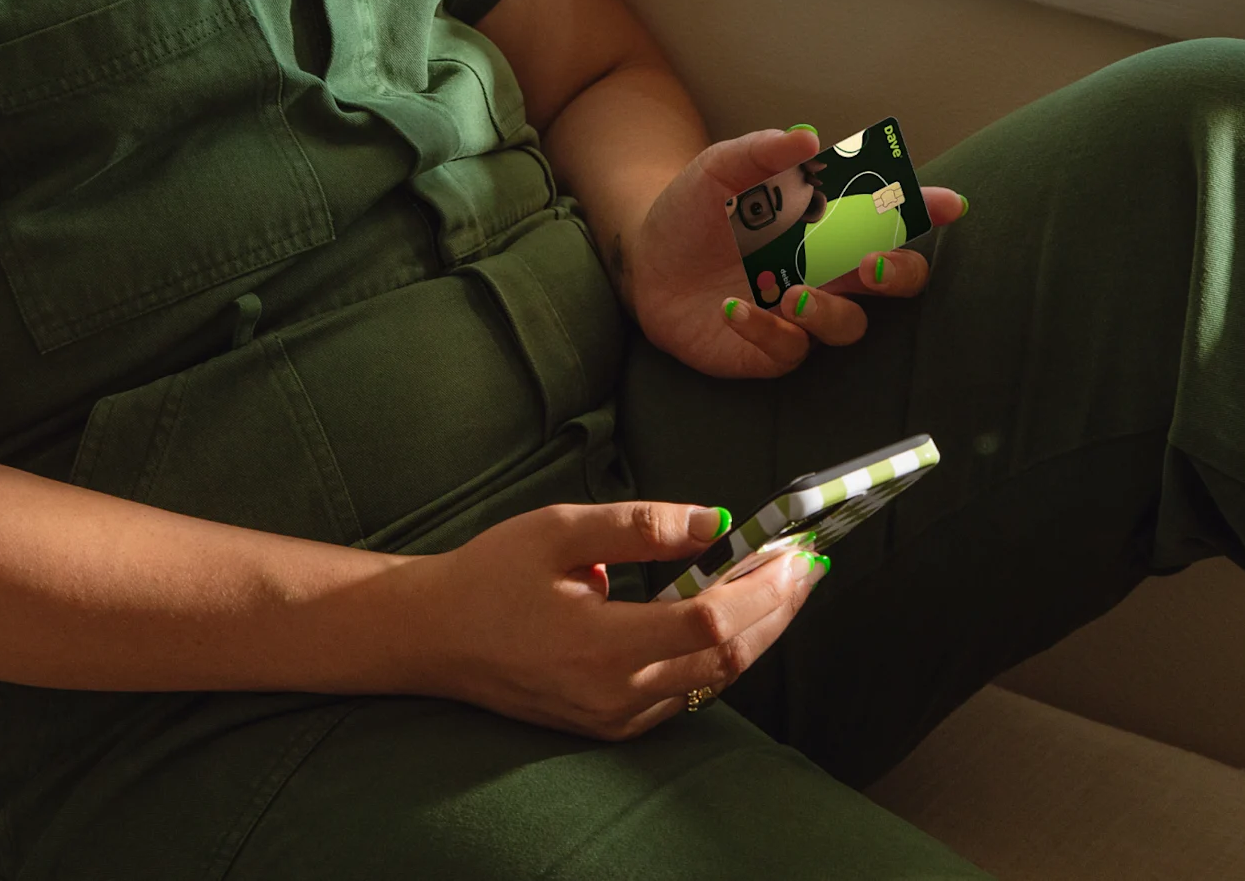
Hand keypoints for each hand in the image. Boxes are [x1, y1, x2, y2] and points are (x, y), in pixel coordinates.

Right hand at [399, 500, 826, 738]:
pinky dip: (721, 654)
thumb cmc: (492, 575)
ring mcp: (616, 717)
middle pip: (727, 660)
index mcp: (604, 646)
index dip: (762, 589)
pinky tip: (735, 614)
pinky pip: (686, 693)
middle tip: (809, 563)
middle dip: (777, 609)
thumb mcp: (560, 529)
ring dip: (756, 632)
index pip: (711, 624)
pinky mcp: (612, 723)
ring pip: (714, 682)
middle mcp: (618, 694)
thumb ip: (640, 526)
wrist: (434, 636)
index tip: (796, 551)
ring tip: (785, 581)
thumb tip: (715, 521)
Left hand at [626, 127, 964, 378]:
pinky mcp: (770, 348)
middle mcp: (827, 268)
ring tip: (791, 293)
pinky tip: (733, 309)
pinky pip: (790, 351)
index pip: (890, 215)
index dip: (927, 211)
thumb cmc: (695, 208)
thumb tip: (808, 139)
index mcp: (827, 220)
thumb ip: (763, 152)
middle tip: (869, 262)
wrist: (644, 257)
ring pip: (851, 325)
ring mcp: (803, 312)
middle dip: (898, 271)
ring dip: (830, 311)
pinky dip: (767, 331)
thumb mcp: (721, 168)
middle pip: (897, 279)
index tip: (951, 204)